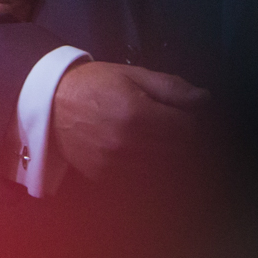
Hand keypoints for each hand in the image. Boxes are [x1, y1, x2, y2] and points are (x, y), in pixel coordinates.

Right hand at [48, 61, 208, 182]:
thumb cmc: (95, 85)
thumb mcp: (133, 76)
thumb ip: (171, 87)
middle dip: (181, 140)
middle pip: (180, 152)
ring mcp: (116, 165)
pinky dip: (148, 171)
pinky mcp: (106, 179)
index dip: (190, 121)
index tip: (182, 115)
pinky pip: (142, 181)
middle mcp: (128, 144)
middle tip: (170, 127)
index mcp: (137, 114)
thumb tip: (205, 99)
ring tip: (156, 141)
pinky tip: (142, 155)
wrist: (52, 103)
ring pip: (164, 170)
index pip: (188, 129)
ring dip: (168, 157)